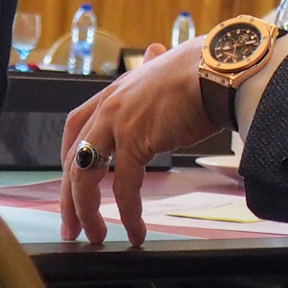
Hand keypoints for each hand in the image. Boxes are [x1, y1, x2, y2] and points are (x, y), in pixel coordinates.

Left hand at [58, 37, 214, 245]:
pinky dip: (129, 213)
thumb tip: (155, 52)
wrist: (219, 69)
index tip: (71, 181)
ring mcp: (118, 122)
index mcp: (115, 90)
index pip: (76, 127)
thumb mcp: (168, 65)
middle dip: (69, 197)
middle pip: (73, 158)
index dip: (70, 157)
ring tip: (97, 236)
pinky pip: (124, 187)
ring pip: (86, 176)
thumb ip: (155, 64)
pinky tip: (136, 230)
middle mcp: (109, 105)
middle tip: (71, 226)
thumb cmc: (202, 68)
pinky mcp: (135, 140)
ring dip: (87, 211)